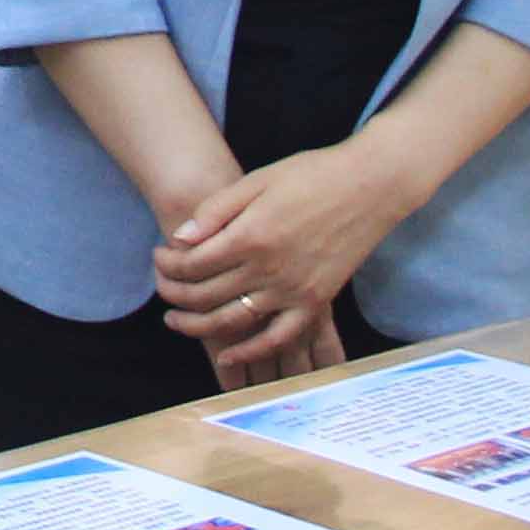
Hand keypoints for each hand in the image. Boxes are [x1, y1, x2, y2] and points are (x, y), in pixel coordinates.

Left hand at [155, 141, 420, 377]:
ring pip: (233, 321)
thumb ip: (216, 212)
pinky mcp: (316, 302)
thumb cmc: (312, 176)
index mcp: (250, 236)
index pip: (192, 264)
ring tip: (176, 320)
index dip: (167, 265)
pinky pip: (279, 337)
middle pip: (205, 295)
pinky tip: (228, 354)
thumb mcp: (256, 181)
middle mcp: (269, 269)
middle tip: (161, 288)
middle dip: (173, 294)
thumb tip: (179, 239)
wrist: (370, 186)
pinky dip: (251, 350)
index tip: (159, 258)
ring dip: (198, 326)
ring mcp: (294, 290)